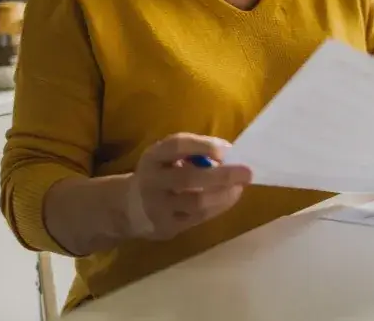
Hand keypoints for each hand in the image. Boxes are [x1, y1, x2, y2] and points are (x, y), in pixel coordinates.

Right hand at [124, 133, 251, 239]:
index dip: (203, 145)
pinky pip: (198, 218)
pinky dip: (218, 207)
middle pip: (188, 178)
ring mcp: (157, 208)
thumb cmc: (159, 174)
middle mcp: (151, 181)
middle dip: (221, 175)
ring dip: (224, 194)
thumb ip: (192, 153)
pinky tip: (229, 197)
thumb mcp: (165, 158)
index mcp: (152, 157)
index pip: (176, 146)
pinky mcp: (165, 227)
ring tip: (240, 186)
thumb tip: (230, 154)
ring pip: (196, 202)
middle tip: (247, 172)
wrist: (126, 209)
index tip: (228, 148)